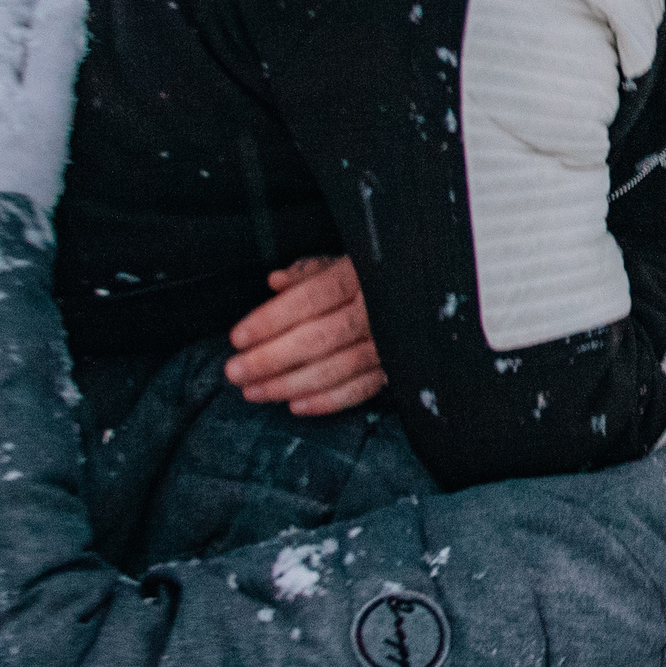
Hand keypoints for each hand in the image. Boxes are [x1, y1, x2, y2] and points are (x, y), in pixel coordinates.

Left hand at [225, 256, 384, 416]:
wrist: (429, 290)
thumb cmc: (377, 275)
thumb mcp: (346, 260)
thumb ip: (310, 272)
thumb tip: (276, 281)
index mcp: (359, 276)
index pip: (311, 299)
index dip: (272, 320)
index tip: (238, 338)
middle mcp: (376, 311)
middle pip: (318, 338)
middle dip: (271, 359)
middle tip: (235, 372)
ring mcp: (388, 343)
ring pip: (336, 369)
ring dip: (290, 384)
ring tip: (254, 392)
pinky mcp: (397, 368)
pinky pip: (361, 389)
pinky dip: (328, 401)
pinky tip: (296, 406)